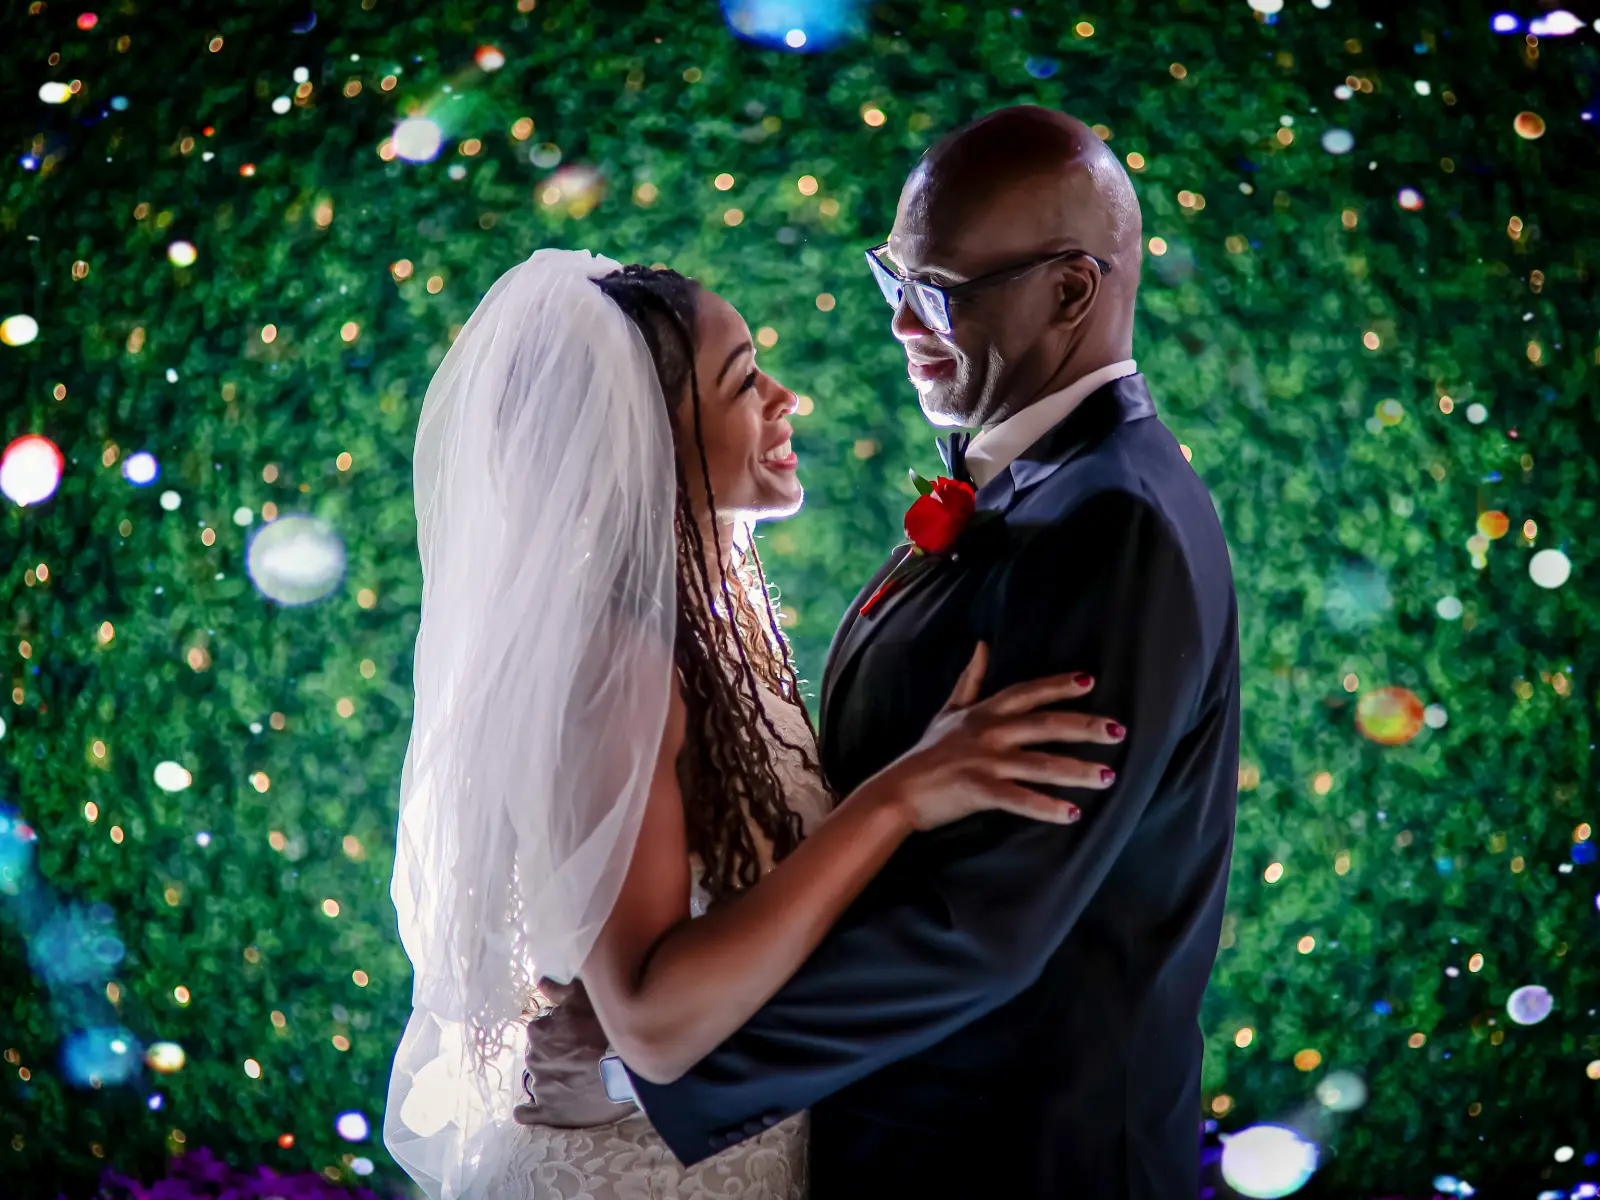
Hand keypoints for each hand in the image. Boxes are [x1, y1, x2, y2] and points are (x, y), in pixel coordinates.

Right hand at [870, 643, 1123, 832]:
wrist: (898, 791)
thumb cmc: (927, 753)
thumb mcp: (948, 711)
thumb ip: (970, 680)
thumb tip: (982, 645)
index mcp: (984, 713)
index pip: (1027, 693)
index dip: (1058, 686)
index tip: (1089, 682)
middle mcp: (989, 732)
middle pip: (1044, 725)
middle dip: (1083, 727)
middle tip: (1118, 731)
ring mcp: (985, 761)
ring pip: (1039, 764)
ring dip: (1076, 771)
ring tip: (1107, 776)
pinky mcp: (979, 790)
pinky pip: (1019, 798)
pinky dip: (1046, 807)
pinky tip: (1072, 814)